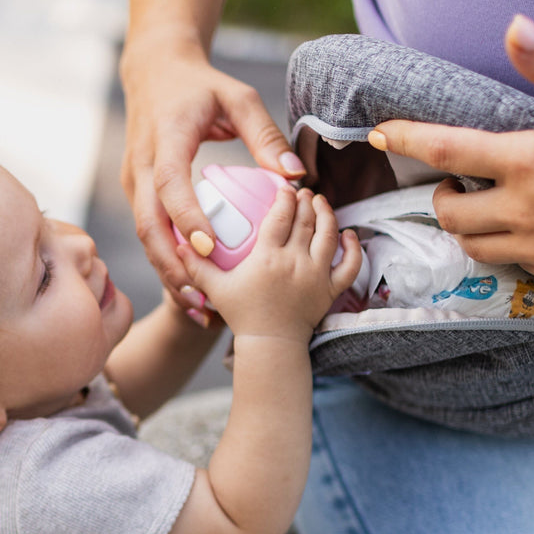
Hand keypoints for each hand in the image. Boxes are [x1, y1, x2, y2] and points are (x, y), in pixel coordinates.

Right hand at [120, 35, 305, 304]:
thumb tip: (295, 179)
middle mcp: (141, 167)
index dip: (187, 219)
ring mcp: (134, 183)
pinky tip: (191, 289)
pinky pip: (151, 235)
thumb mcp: (238, 98)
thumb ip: (266, 136)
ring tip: (197, 306)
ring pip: (146, 238)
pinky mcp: (137, 195)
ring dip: (168, 273)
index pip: (170, 185)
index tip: (209, 249)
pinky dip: (169, 264)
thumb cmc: (201, 86)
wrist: (152, 72)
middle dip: (172, 266)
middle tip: (201, 297)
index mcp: (164, 140)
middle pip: (149, 225)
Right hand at [177, 186, 361, 341]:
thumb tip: (179, 243)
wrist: (270, 346)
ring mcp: (317, 275)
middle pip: (306, 220)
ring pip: (330, 234)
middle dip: (306, 200)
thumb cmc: (243, 316)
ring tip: (322, 203)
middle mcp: (296, 262)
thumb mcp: (216, 289)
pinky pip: (350, 264)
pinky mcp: (330, 290)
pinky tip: (349, 234)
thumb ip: (197, 265)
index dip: (284, 196)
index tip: (284, 188)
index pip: (281, 215)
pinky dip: (353, 247)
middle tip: (304, 191)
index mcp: (268, 257)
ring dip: (327, 214)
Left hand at [368, 15, 533, 295]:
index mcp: (531, 161)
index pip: (445, 149)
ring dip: (468, 226)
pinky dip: (507, 247)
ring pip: (473, 246)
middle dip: (442, 195)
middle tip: (461, 179)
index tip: (378, 135)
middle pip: (448, 212)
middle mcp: (524, 211)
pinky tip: (532, 229)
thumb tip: (515, 27)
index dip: (404, 139)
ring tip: (490, 205)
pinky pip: (512, 265)